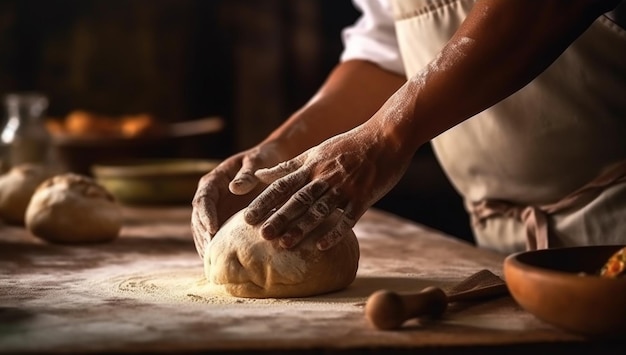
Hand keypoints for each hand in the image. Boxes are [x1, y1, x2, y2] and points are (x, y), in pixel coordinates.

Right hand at [191, 143, 286, 258]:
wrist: (270, 161)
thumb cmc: (263, 159)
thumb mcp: (256, 161)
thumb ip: (247, 174)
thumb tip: (234, 188)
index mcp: (214, 181)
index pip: (203, 199)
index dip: (206, 215)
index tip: (212, 230)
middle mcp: (210, 197)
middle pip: (199, 219)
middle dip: (204, 237)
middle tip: (212, 255)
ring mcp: (216, 210)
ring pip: (204, 231)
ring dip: (207, 247)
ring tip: (214, 265)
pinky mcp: (224, 220)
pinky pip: (217, 236)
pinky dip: (217, 249)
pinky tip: (223, 264)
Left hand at [244, 121, 412, 250]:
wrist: (386, 136)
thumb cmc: (349, 144)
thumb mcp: (316, 151)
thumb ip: (288, 165)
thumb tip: (259, 174)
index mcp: (311, 166)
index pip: (282, 186)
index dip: (264, 202)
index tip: (247, 218)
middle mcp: (324, 177)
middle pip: (297, 199)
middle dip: (279, 217)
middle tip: (261, 235)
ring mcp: (345, 187)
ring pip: (319, 210)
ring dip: (301, 227)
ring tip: (285, 244)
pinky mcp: (364, 197)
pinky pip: (348, 217)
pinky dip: (335, 232)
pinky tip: (321, 246)